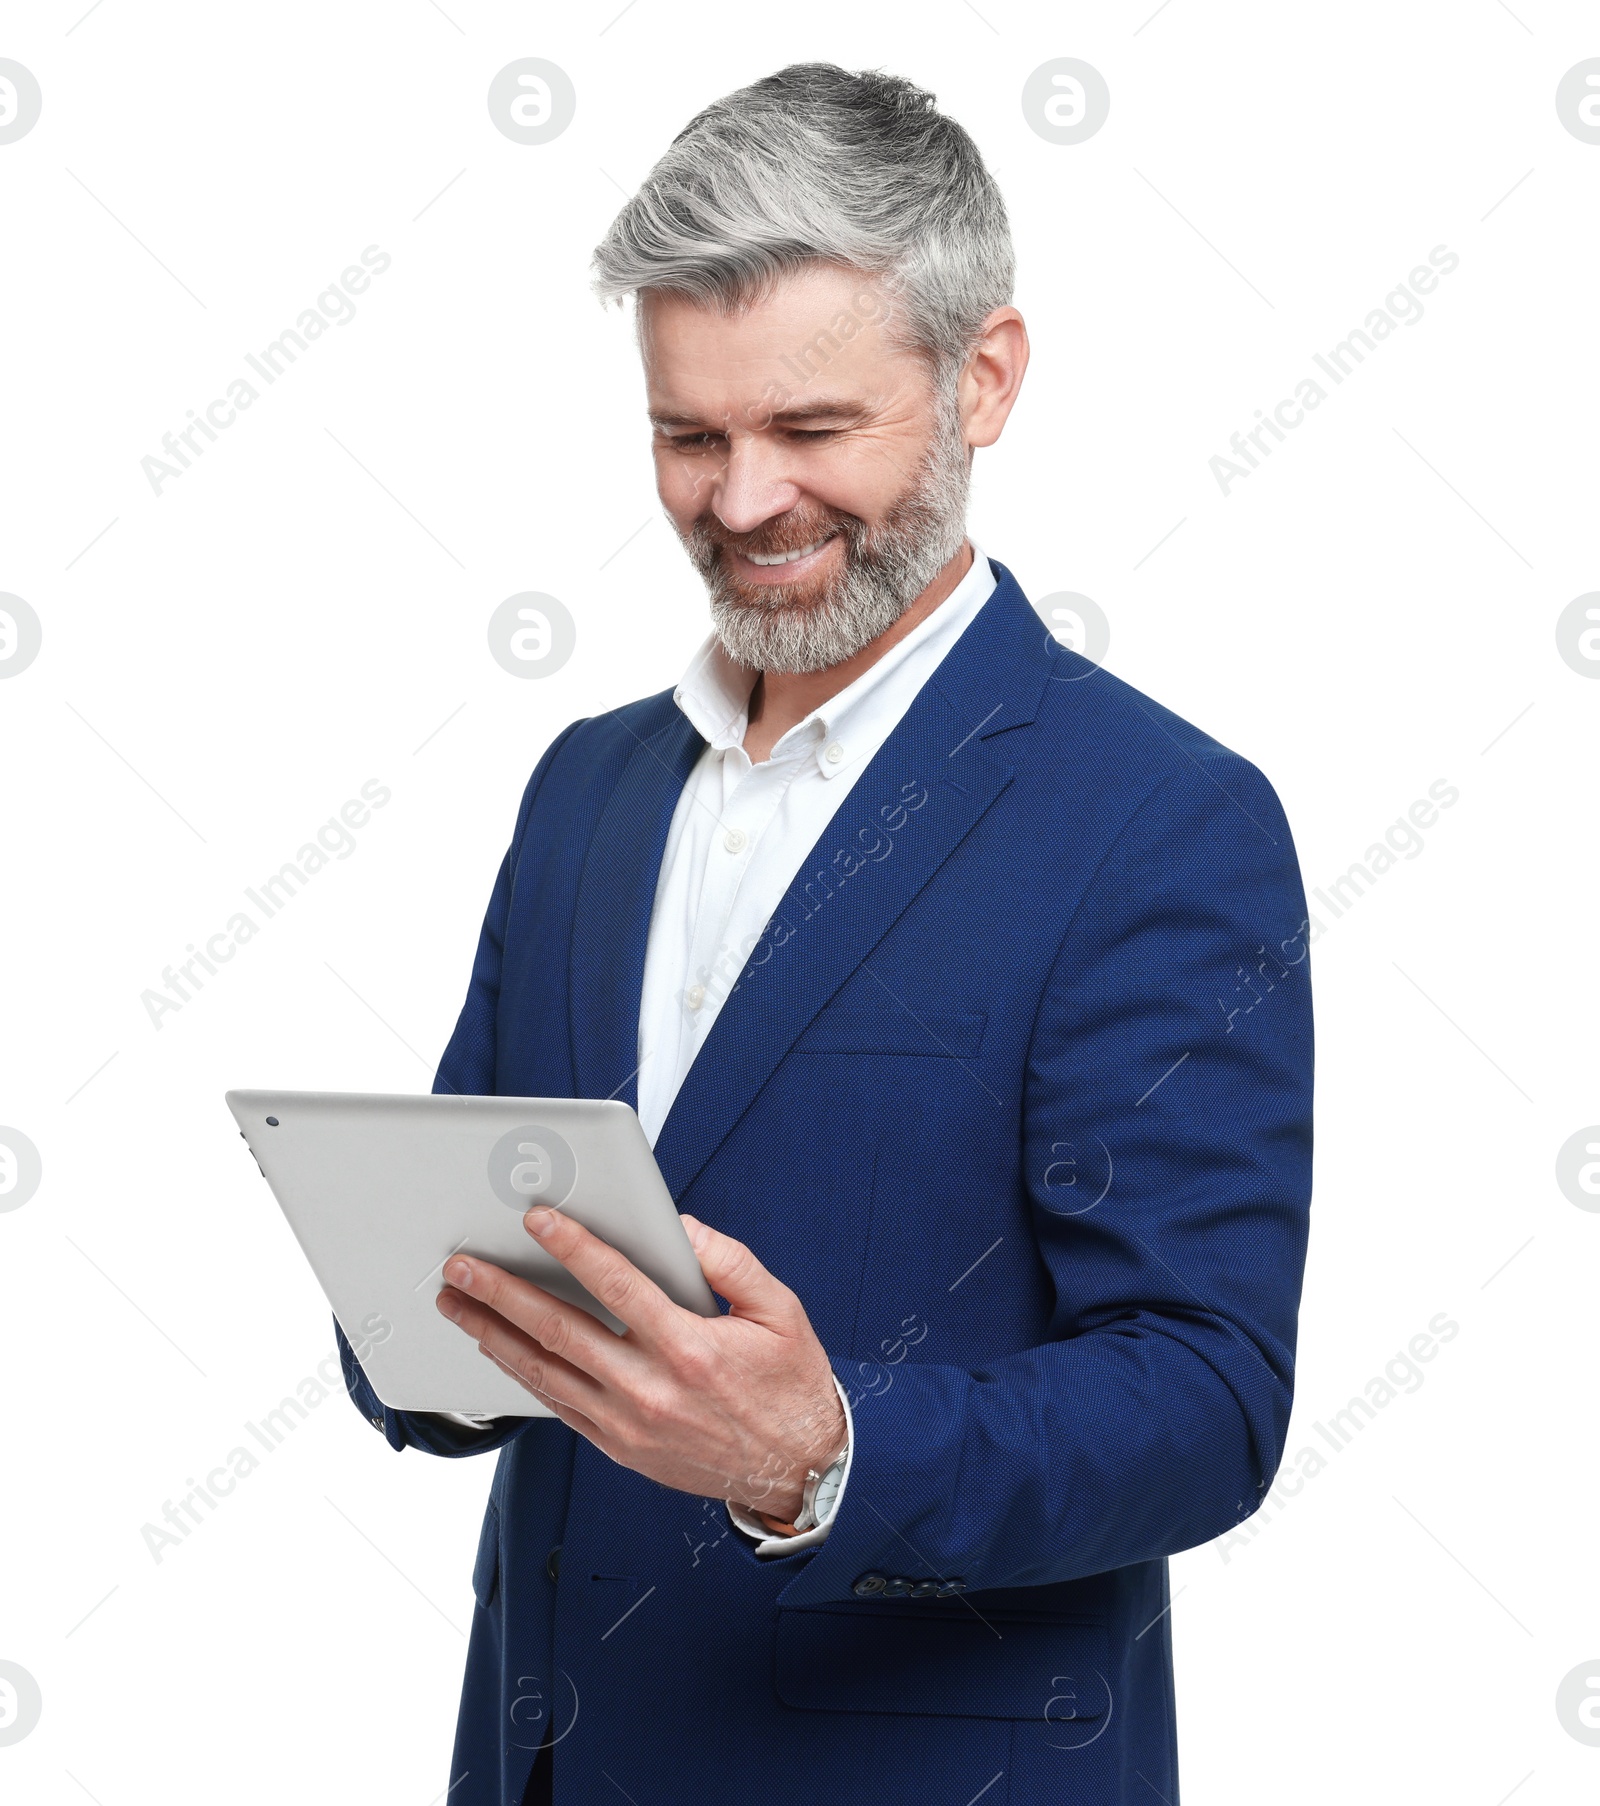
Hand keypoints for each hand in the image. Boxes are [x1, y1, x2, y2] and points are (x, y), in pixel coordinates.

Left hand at [433, 1205, 847, 1523]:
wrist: (799, 1470)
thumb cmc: (790, 1386)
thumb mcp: (780, 1311)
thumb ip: (728, 1261)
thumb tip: (678, 1226)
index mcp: (690, 1348)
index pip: (616, 1285)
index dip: (572, 1246)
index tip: (538, 1219)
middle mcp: (651, 1390)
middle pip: (559, 1329)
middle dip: (502, 1291)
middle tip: (463, 1265)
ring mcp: (628, 1424)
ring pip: (544, 1373)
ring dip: (493, 1333)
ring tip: (458, 1303)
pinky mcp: (619, 1447)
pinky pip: (557, 1406)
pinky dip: (521, 1374)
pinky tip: (499, 1347)